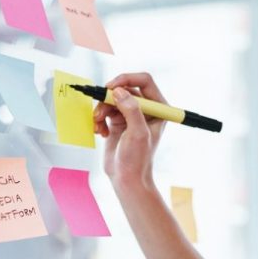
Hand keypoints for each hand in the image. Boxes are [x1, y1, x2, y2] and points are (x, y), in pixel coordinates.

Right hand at [93, 73, 167, 187]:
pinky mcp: (118, 122)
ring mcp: (131, 115)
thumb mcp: (137, 134)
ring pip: (112, 99)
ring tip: (98, 125)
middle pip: (124, 89)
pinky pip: (105, 110)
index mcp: (159, 108)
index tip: (111, 87)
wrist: (126, 179)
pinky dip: (99, 119)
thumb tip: (119, 91)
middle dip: (109, 99)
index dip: (127, 79)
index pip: (144, 81)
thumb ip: (131, 110)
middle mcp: (146, 109)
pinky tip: (101, 132)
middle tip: (99, 112)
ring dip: (101, 110)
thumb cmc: (137, 160)